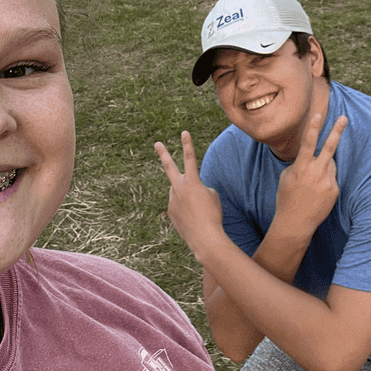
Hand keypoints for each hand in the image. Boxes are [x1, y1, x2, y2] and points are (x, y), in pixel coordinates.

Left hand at [154, 132, 224, 261]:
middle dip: (163, 154)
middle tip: (157, 144)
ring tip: (197, 211)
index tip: (184, 132)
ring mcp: (172, 200)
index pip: (190, 158)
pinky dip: (186, 210)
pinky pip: (179, 206)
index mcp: (192, 181)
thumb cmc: (213, 215)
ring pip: (178, 193)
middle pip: (169, 167)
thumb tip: (190, 191)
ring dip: (187, 198)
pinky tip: (193, 219)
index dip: (187, 144)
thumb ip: (199, 188)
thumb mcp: (212, 196)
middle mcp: (179, 188)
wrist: (205, 238)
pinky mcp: (170, 213)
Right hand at [272, 112, 347, 239]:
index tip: (318, 114)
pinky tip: (316, 192)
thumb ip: (301, 163)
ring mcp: (328, 182)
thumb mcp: (287, 176)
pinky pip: (332, 177)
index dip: (313, 127)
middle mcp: (316, 173)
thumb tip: (314, 156)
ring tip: (311, 183)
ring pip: (329, 164)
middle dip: (336, 131)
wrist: (296, 222)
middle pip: (329, 147)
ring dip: (323, 166)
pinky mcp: (335, 190)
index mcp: (301, 167)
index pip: (308, 142)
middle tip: (343, 118)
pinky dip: (325, 180)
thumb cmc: (287, 197)